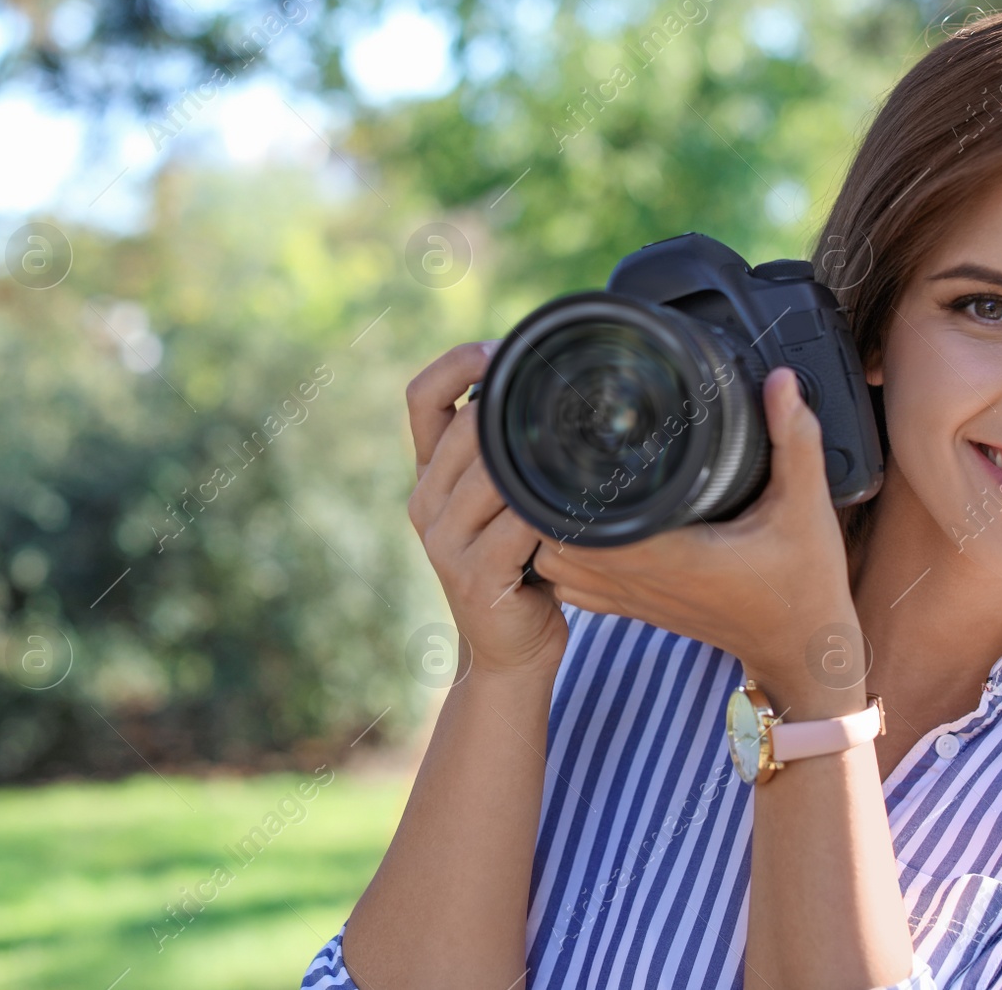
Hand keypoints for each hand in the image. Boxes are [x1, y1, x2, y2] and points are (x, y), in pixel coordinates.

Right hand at [406, 341, 568, 677]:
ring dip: (538, 464)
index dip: (460, 362)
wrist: (510, 651)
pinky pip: (515, 526)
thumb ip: (509, 453)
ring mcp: (442, 541)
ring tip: (580, 461)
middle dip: (517, 411)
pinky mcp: (472, 576)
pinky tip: (577, 514)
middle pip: (466, 427)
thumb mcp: (504, 502)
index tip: (506, 350)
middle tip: (571, 403)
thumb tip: (552, 386)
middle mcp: (425, 502)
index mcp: (429, 475)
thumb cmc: (520, 567)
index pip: (421, 396)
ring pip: (492, 472)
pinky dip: (549, 515)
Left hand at [529, 367, 862, 706]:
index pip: (585, 525)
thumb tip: (782, 380)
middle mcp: (642, 580)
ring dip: (546, 528)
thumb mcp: (807, 507)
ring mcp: (634, 598)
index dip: (560, 487)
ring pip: (555, 566)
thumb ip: (795, 440)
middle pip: (554, 539)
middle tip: (548, 447)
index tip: (559, 444)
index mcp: (673, 555)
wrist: (801, 649)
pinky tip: (576, 527)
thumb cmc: (805, 582)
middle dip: (543, 498)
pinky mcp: (636, 607)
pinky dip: (561, 558)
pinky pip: (573, 586)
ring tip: (554, 482)